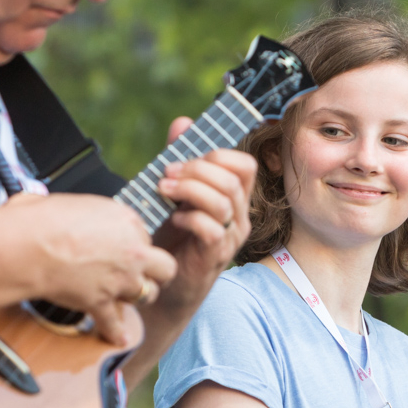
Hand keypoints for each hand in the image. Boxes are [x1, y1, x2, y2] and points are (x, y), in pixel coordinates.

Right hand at [7, 193, 176, 344]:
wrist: (28, 246)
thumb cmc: (41, 219)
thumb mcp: (73, 202)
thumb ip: (85, 211)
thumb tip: (66, 209)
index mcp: (126, 221)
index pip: (144, 236)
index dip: (133, 244)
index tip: (121, 248)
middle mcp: (131, 251)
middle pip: (165, 267)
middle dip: (156, 272)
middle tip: (143, 273)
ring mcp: (119, 280)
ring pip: (148, 295)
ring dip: (138, 297)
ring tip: (128, 297)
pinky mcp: (101, 302)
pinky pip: (114, 324)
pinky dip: (114, 333)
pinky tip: (118, 339)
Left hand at [151, 116, 257, 315]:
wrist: (166, 284)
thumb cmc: (173, 238)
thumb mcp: (175, 193)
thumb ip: (181, 159)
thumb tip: (183, 123)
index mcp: (233, 198)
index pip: (244, 165)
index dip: (216, 156)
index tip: (182, 161)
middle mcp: (238, 216)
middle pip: (231, 179)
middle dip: (196, 170)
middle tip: (166, 175)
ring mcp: (230, 237)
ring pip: (223, 201)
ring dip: (189, 190)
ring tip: (163, 191)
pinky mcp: (215, 255)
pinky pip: (211, 228)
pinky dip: (189, 218)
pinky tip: (174, 219)